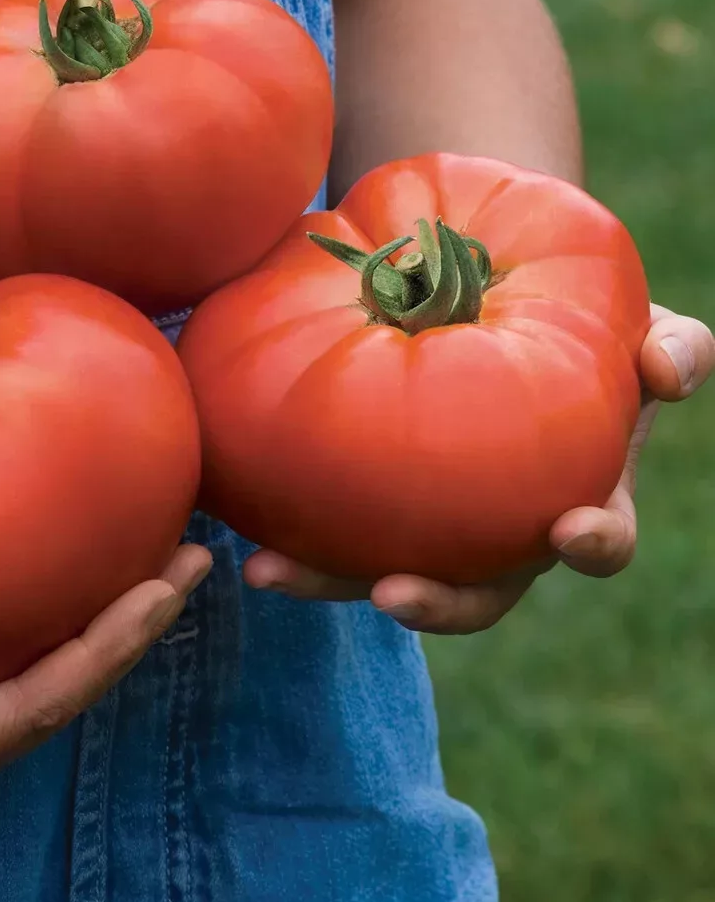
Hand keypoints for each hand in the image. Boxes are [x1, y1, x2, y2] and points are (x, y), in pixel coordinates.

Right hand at [0, 543, 210, 821]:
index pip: (41, 707)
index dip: (110, 648)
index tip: (166, 587)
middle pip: (60, 698)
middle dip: (131, 634)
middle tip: (191, 561)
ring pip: (41, 683)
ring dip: (102, 627)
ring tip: (158, 563)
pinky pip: (10, 667)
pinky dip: (53, 623)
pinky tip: (72, 577)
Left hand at [244, 305, 712, 633]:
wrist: (505, 298)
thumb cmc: (588, 324)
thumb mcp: (641, 326)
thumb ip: (672, 348)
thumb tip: (666, 370)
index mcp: (581, 496)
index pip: (599, 540)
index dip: (590, 543)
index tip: (568, 531)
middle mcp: (505, 527)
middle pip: (476, 591)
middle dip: (435, 604)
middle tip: (390, 593)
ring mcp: (435, 519)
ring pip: (380, 568)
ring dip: (326, 577)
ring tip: (265, 567)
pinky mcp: (371, 495)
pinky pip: (328, 516)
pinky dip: (283, 516)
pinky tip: (230, 510)